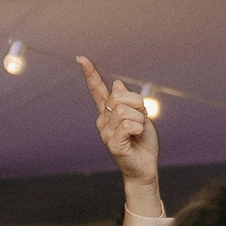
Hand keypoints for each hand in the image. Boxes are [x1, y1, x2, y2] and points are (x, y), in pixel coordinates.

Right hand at [76, 55, 159, 188]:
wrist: (145, 168)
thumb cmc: (142, 143)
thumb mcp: (140, 116)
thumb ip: (129, 102)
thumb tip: (117, 84)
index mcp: (108, 112)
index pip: (97, 90)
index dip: (90, 73)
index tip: (81, 58)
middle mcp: (103, 120)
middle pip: (119, 97)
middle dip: (138, 104)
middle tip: (142, 119)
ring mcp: (106, 132)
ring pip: (126, 111)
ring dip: (140, 119)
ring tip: (139, 132)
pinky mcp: (112, 143)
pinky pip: (129, 124)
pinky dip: (139, 129)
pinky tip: (136, 138)